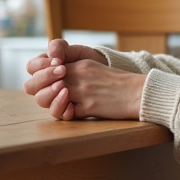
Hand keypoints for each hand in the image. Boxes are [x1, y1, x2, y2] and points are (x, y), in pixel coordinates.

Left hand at [23, 39, 145, 120]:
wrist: (138, 92)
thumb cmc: (119, 84)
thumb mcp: (95, 70)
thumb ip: (76, 72)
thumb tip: (57, 81)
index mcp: (80, 64)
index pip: (48, 67)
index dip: (42, 76)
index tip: (48, 83)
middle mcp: (78, 76)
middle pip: (43, 82)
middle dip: (41, 90)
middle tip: (48, 95)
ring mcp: (82, 91)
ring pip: (50, 97)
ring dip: (51, 102)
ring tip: (60, 104)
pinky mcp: (89, 107)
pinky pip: (65, 113)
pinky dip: (65, 114)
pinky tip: (71, 113)